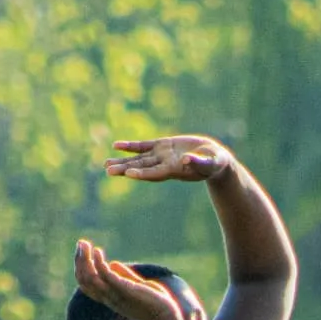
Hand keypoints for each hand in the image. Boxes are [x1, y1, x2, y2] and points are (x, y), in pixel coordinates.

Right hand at [73, 240, 182, 319]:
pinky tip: (98, 251)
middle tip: (82, 243)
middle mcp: (109, 297)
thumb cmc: (154, 303)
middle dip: (79, 260)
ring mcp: (116, 295)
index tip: (83, 250)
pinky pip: (106, 277)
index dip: (80, 267)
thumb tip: (113, 263)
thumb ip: (125, 276)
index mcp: (109, 297)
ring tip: (86, 244)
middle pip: (84, 280)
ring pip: (90, 278)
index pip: (86, 284)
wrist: (167, 318)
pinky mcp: (126, 291)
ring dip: (85, 259)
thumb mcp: (136, 287)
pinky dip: (99, 263)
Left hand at [106, 135, 233, 183]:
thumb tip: (186, 159)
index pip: (155, 173)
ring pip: (139, 159)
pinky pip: (143, 146)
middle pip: (141, 168)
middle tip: (108, 171)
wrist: (214, 159)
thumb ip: (198, 162)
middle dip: (125, 169)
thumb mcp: (209, 163)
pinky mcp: (163, 146)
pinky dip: (131, 146)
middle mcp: (164, 165)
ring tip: (106, 164)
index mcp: (175, 170)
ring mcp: (162, 156)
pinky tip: (117, 146)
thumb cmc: (214, 163)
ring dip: (123, 161)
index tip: (129, 174)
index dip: (143, 173)